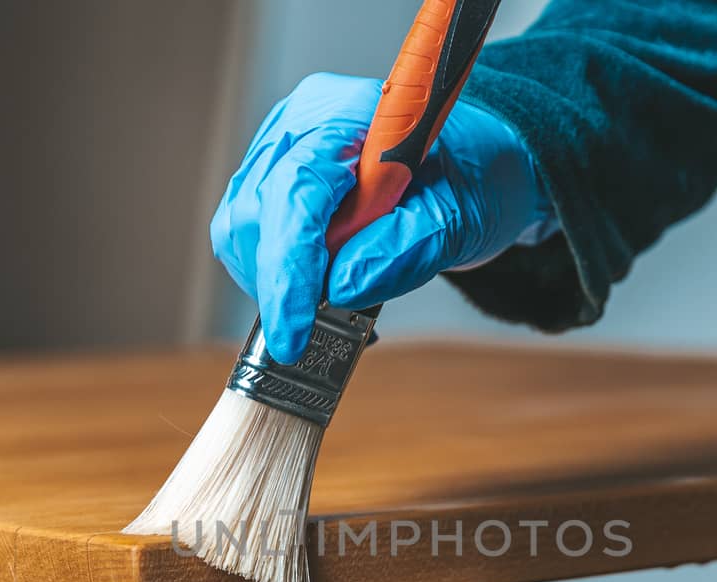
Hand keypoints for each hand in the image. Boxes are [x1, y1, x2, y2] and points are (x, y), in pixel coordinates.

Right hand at [211, 72, 554, 363]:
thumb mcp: (463, 216)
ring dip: (274, 281)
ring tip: (323, 304)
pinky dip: (277, 275)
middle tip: (317, 327)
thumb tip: (342, 286)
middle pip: (254, 211)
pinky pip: (249, 236)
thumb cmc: (475, 176)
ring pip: (240, 229)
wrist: (476, 164)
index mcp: (350, 114)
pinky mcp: (271, 178)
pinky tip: (314, 287)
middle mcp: (302, 124)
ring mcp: (280, 149)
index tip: (293, 332)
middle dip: (280, 280)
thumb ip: (407, 247)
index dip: (290, 266)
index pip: (296, 189)